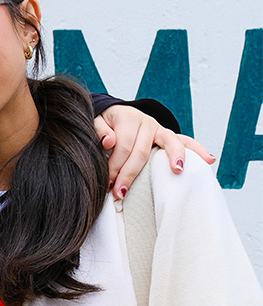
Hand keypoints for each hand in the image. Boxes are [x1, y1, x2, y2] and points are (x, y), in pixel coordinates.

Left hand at [95, 105, 214, 198]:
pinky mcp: (168, 135)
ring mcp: (159, 128)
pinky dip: (197, 149)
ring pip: (169, 143)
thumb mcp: (96, 123)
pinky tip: (209, 160)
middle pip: (141, 151)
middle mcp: (146, 121)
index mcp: (127, 118)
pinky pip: (186, 141)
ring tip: (176, 171)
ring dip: (173, 157)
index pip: (122, 147)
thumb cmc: (105, 125)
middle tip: (120, 192)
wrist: (114, 114)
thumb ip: (99, 131)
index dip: (115, 167)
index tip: (108, 185)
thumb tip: (109, 141)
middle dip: (130, 173)